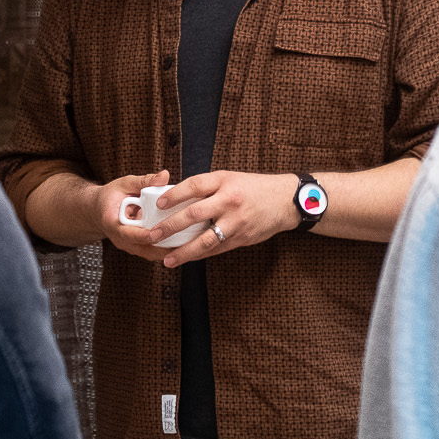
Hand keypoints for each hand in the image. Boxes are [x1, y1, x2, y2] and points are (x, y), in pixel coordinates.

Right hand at [91, 169, 181, 262]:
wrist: (100, 210)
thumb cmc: (112, 196)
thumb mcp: (125, 184)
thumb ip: (143, 181)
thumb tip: (164, 176)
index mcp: (113, 223)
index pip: (128, 234)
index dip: (143, 235)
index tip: (158, 232)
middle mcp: (120, 239)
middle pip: (142, 249)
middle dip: (161, 247)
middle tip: (181, 244)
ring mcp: (129, 245)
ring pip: (150, 253)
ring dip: (167, 251)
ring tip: (187, 245)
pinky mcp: (138, 247)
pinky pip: (153, 251)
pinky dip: (166, 249)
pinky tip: (183, 243)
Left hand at [143, 171, 301, 269]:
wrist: (285, 201)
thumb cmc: (253, 188)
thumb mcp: (230, 178)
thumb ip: (207, 187)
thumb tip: (177, 198)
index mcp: (224, 181)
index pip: (194, 186)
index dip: (175, 194)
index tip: (159, 203)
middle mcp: (229, 201)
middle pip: (194, 214)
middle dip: (171, 226)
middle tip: (153, 235)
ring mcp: (236, 222)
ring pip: (205, 240)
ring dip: (183, 252)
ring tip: (166, 259)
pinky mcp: (241, 238)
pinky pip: (216, 249)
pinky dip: (199, 255)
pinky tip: (186, 259)